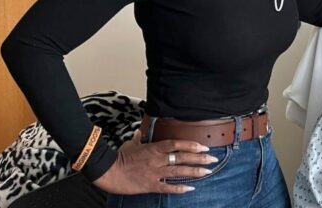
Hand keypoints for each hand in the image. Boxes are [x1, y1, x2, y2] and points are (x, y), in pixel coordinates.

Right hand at [93, 130, 216, 194]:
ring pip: (178, 171)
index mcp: (154, 148)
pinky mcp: (149, 185)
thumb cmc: (120, 156)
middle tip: (213, 158)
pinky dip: (179, 188)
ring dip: (194, 171)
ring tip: (207, 171)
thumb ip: (140, 138)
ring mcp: (154, 172)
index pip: (177, 143)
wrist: (108, 170)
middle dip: (199, 158)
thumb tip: (141, 132)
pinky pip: (167, 187)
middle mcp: (157, 159)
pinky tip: (190, 188)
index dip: (191, 144)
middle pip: (182, 157)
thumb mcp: (132, 143)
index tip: (204, 146)